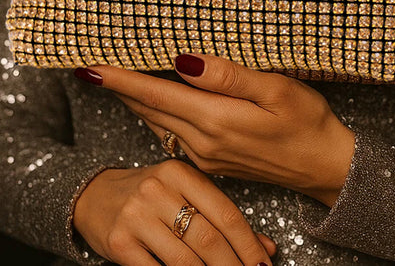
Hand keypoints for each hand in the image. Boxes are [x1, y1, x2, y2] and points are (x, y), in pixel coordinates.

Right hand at [73, 158, 275, 264]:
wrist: (94, 196)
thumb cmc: (150, 195)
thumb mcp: (184, 193)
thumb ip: (221, 216)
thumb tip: (266, 249)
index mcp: (180, 172)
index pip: (224, 212)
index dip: (248, 244)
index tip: (265, 264)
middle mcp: (157, 190)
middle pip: (207, 238)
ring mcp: (136, 216)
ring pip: (185, 260)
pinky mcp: (119, 243)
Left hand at [76, 55, 354, 205]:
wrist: (325, 167)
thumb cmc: (307, 122)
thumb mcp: (275, 90)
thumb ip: (227, 77)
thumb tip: (183, 60)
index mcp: (215, 120)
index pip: (154, 94)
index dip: (119, 78)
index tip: (89, 66)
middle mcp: (203, 142)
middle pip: (148, 109)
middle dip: (118, 87)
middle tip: (93, 65)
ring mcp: (206, 156)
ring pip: (157, 123)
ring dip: (133, 100)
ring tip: (114, 78)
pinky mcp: (213, 162)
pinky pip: (172, 134)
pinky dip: (155, 114)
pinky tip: (153, 102)